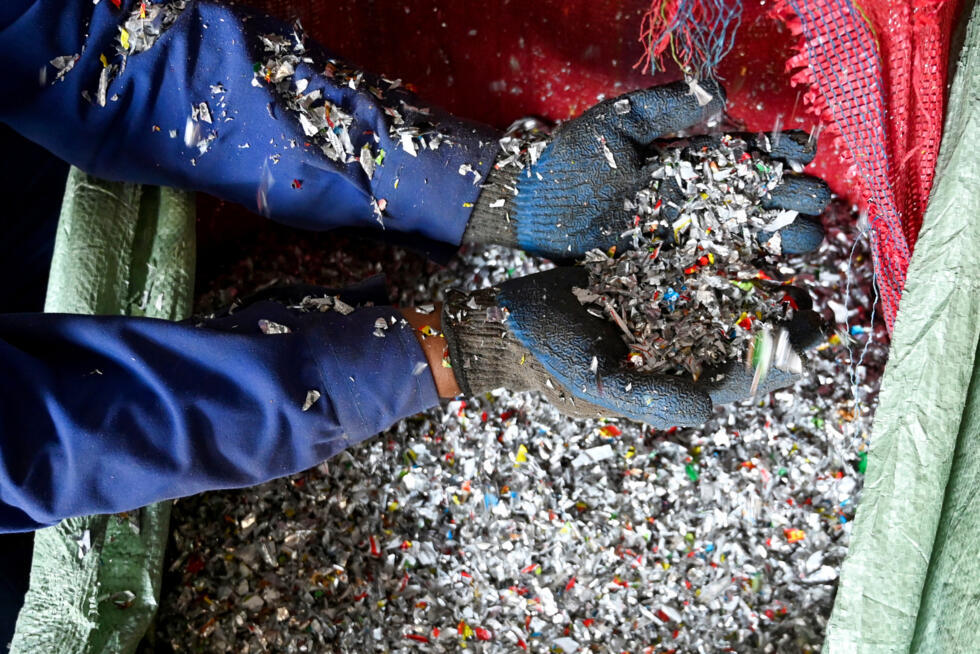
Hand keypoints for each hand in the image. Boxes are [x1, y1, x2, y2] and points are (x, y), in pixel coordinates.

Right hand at [442, 266, 823, 427]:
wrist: (517, 315)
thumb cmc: (554, 356)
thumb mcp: (600, 382)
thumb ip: (651, 396)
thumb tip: (708, 411)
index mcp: (676, 379)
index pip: (741, 379)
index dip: (777, 364)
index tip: (810, 346)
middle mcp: (683, 347)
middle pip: (748, 341)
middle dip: (785, 327)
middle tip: (822, 307)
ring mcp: (674, 312)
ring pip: (733, 302)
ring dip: (767, 286)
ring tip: (802, 262)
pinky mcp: (660, 278)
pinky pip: (705, 270)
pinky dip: (732, 257)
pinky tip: (755, 237)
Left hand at [464, 80, 829, 259]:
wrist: (529, 206)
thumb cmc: (568, 158)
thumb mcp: (614, 124)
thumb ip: (663, 109)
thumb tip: (721, 95)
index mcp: (689, 160)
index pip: (744, 154)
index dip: (777, 152)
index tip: (803, 150)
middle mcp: (694, 200)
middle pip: (754, 200)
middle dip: (789, 200)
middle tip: (820, 203)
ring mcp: (682, 237)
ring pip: (741, 239)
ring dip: (776, 241)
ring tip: (807, 242)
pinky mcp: (665, 271)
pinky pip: (709, 274)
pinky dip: (741, 277)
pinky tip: (770, 281)